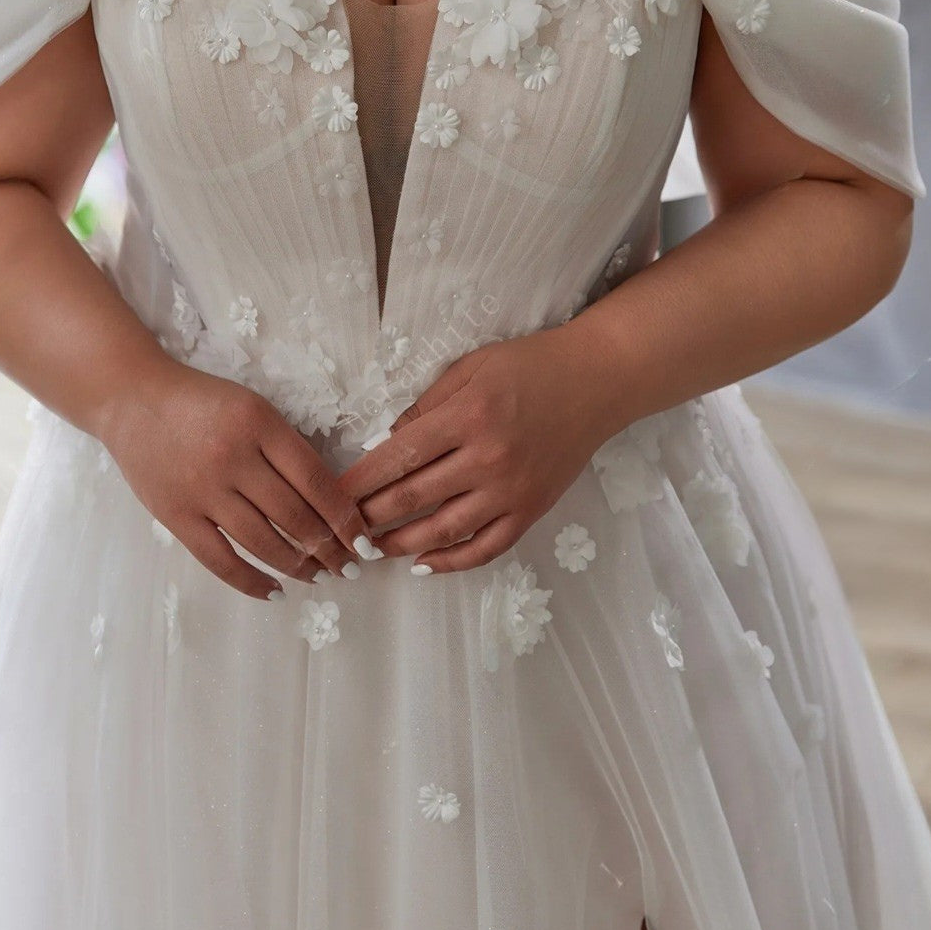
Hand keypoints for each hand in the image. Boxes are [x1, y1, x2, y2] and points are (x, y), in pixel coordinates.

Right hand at [102, 358, 370, 598]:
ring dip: (297, 566)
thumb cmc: (202, 401)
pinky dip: (251, 581)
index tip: (362, 539)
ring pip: (263, 542)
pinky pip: (219, 560)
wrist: (133, 398)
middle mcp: (233, 458)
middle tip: (347, 565)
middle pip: (294, 516)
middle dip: (328, 548)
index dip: (344, 516)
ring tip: (318, 576)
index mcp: (260, 424)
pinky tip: (274, 591)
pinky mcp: (175, 516)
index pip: (316, 480)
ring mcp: (202, 490)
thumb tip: (329, 500)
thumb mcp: (254, 407)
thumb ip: (286, 447)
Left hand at [335, 323, 617, 573]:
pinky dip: (454, 561)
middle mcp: (487, 458)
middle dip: (370, 516)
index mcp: (467, 416)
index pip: (399, 456)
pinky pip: (487, 547)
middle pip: (414, 497)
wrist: (598, 380)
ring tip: (372, 550)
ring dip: (402, 545)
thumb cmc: (529, 365)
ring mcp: (511, 489)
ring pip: (445, 530)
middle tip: (341, 528)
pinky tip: (425, 565)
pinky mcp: (532, 510)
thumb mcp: (471, 367)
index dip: (360, 480)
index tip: (332, 494)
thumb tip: (384, 443)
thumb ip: (426, 405)